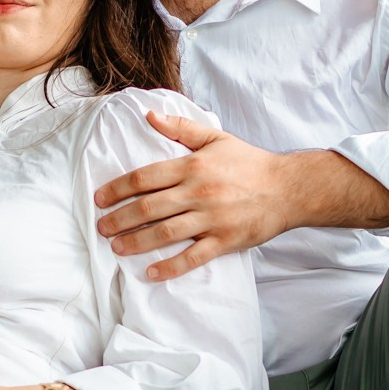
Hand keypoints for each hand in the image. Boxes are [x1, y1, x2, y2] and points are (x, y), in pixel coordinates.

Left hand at [94, 113, 388, 280]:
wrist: (288, 188)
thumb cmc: (249, 163)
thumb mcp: (215, 138)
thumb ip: (180, 128)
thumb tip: (148, 116)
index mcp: (192, 166)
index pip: (145, 178)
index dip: (117, 189)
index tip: (100, 199)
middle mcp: (198, 192)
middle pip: (148, 208)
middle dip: (120, 218)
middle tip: (100, 227)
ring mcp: (211, 219)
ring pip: (165, 233)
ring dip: (137, 242)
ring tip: (117, 247)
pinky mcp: (225, 241)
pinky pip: (193, 257)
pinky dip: (170, 267)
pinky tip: (151, 274)